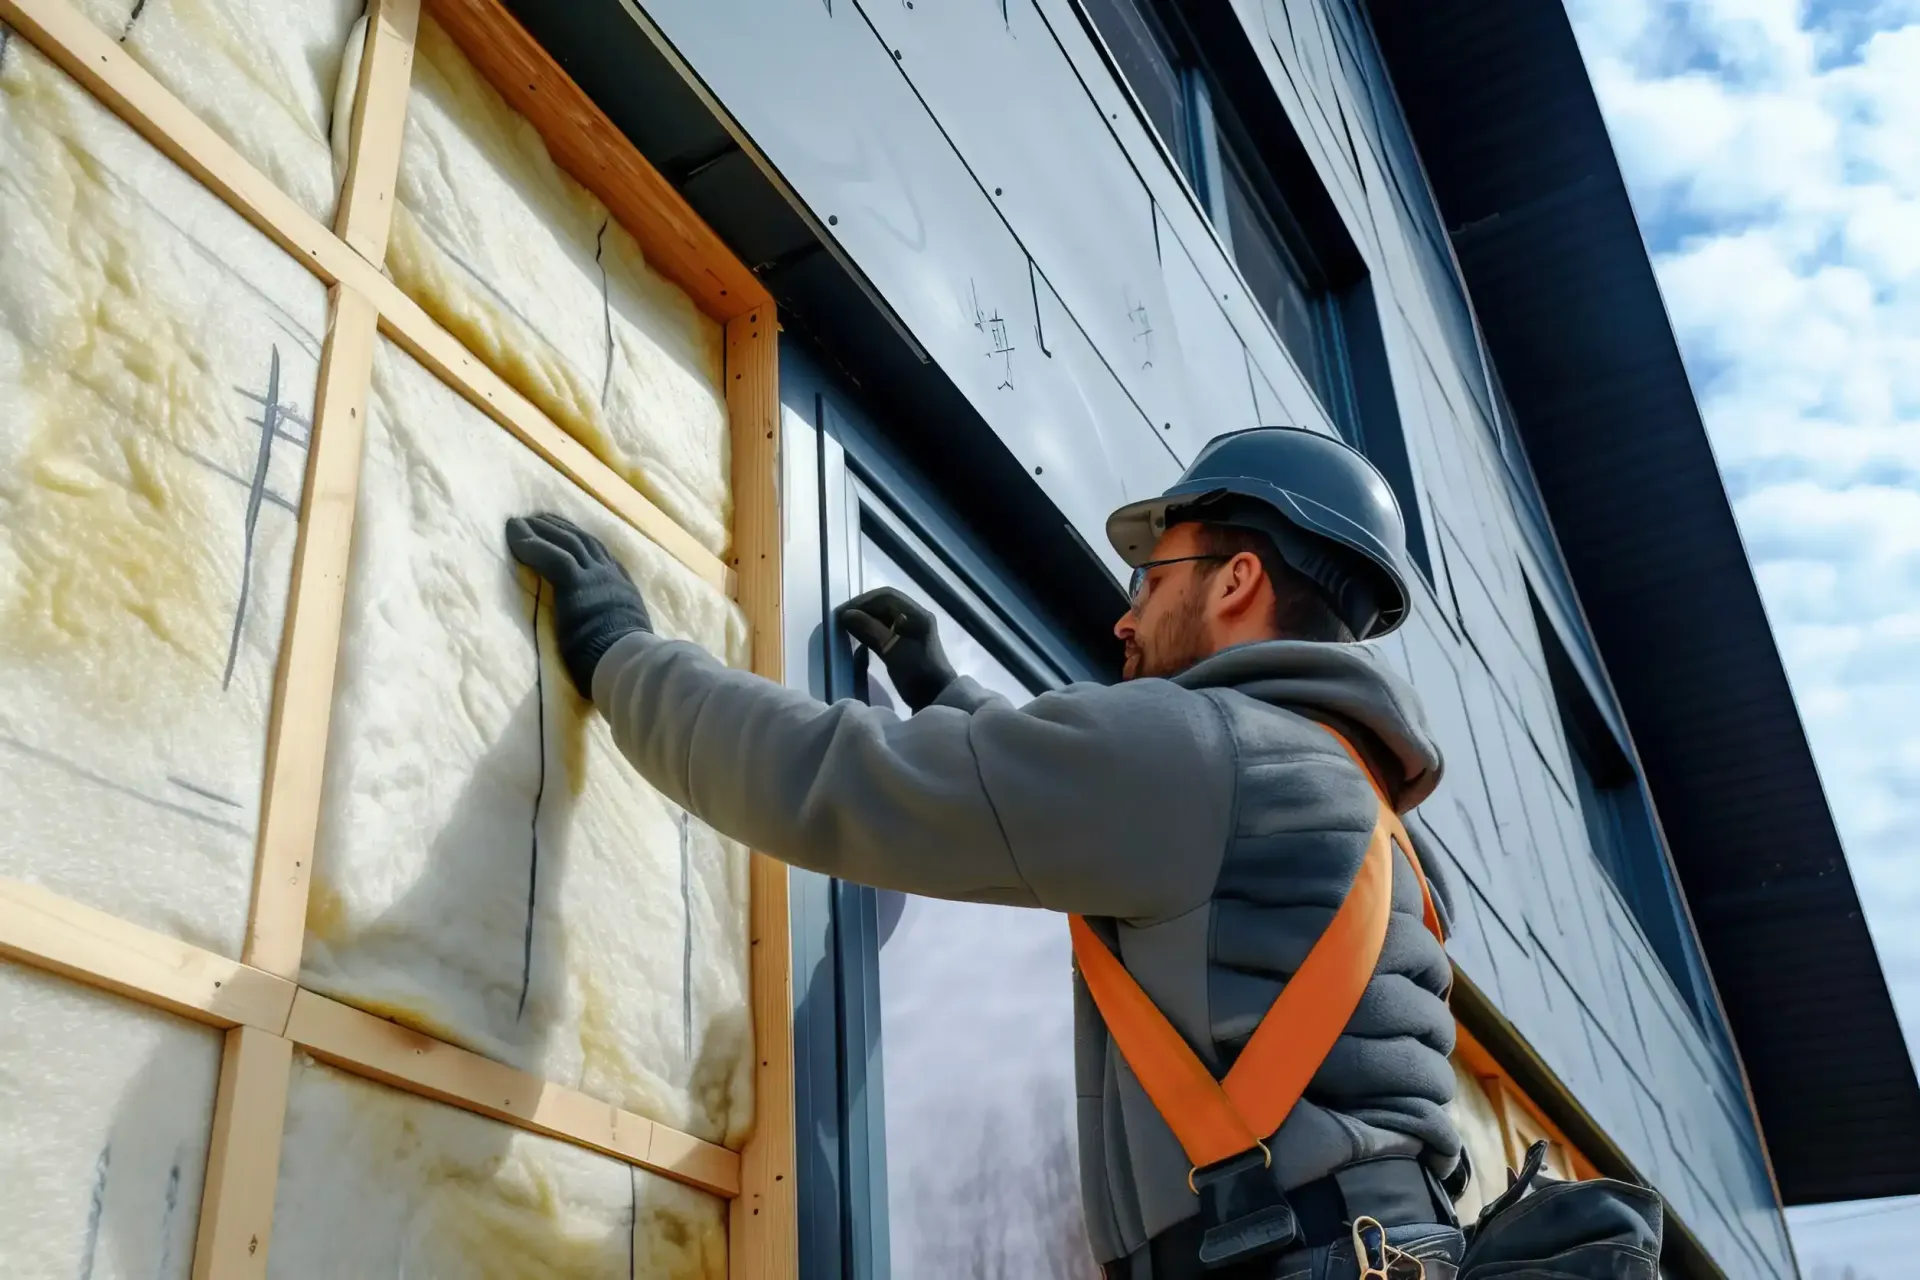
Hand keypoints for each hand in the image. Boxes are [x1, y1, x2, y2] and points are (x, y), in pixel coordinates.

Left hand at [505, 513, 651, 697]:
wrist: (628, 663)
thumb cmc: (624, 662)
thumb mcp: (625, 636)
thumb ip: (614, 626)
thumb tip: (608, 637)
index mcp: (622, 589)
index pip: (600, 556)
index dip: (581, 542)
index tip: (566, 533)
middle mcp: (611, 576)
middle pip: (583, 541)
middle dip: (560, 527)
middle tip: (539, 518)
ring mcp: (596, 577)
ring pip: (567, 542)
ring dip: (542, 529)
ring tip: (521, 522)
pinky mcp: (577, 583)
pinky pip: (552, 555)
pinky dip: (532, 544)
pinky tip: (514, 536)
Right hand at [835, 587, 956, 712]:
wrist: (935, 698)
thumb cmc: (917, 674)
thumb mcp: (893, 652)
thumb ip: (871, 631)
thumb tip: (846, 615)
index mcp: (917, 614)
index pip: (886, 596)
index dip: (862, 602)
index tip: (843, 613)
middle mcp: (915, 616)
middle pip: (885, 603)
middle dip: (862, 608)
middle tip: (841, 619)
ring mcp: (912, 628)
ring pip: (884, 614)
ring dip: (865, 617)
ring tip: (846, 626)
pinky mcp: (906, 640)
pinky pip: (885, 626)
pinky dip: (870, 627)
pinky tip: (858, 635)